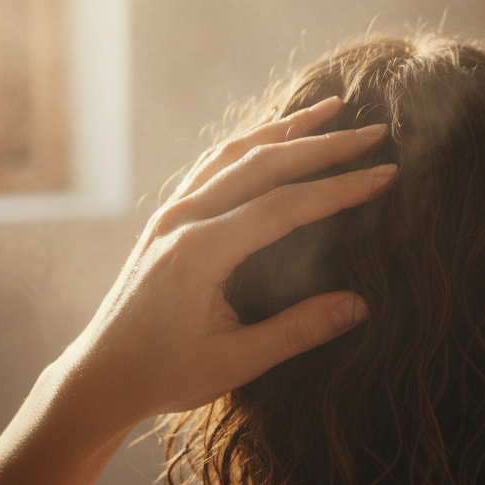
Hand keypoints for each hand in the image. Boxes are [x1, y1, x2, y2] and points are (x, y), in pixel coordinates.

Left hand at [51, 96, 395, 433]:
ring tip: (332, 108)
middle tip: (375, 132)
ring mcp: (171, 213)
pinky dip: (254, 141)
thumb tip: (360, 306)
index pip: (285, 206)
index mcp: (199, 252)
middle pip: (264, 164)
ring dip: (288, 127)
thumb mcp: (235, 362)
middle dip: (325, 145)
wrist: (98, 377)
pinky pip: (215, 163)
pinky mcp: (168, 217)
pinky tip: (278, 135)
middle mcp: (182, 220)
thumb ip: (298, 331)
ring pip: (236, 151)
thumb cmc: (164, 375)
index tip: (386, 174)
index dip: (340, 188)